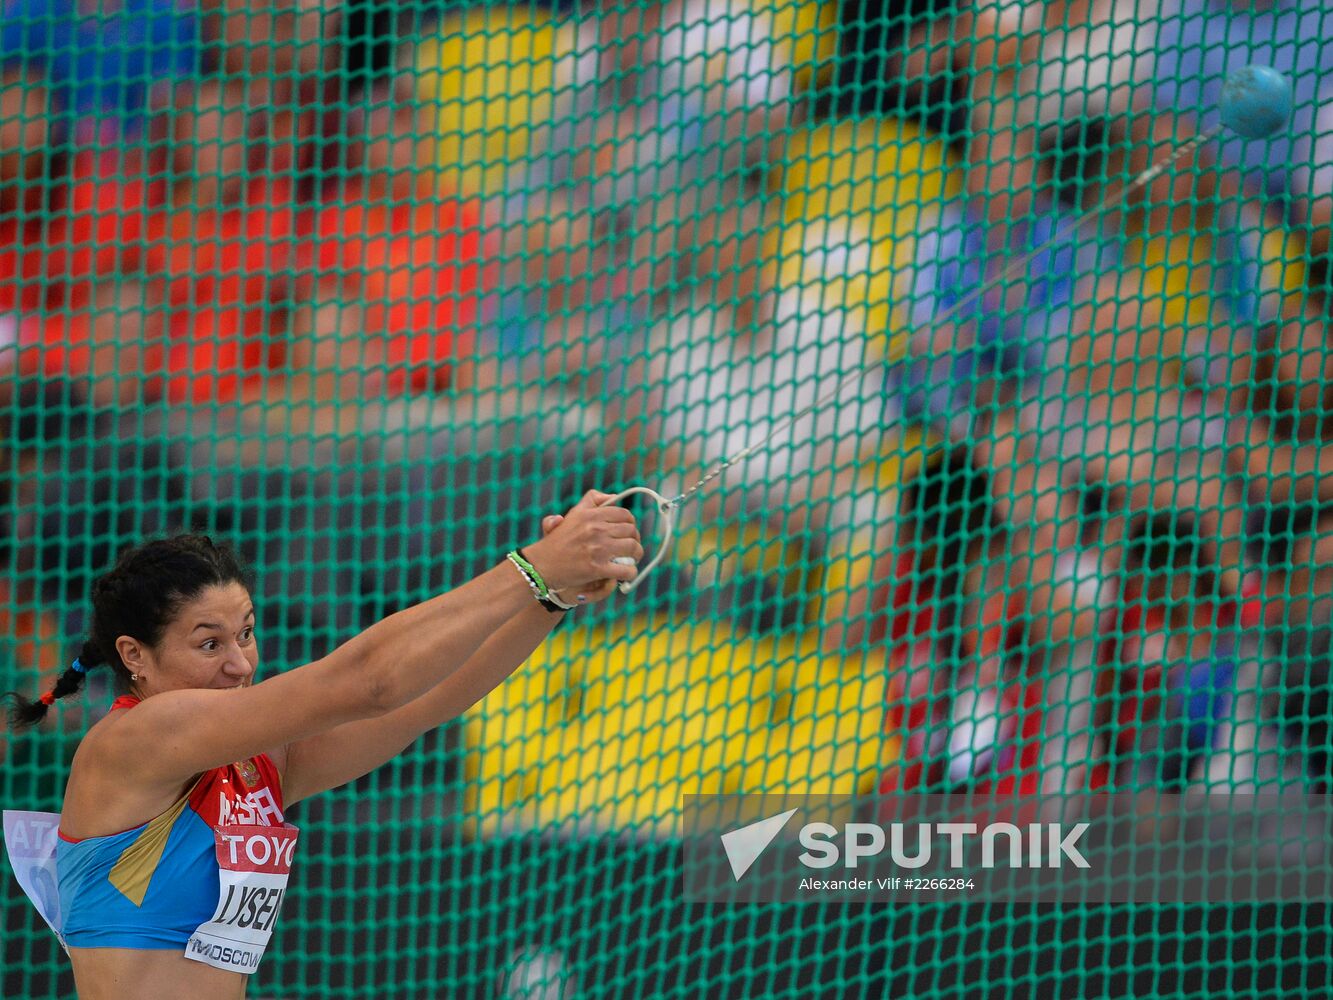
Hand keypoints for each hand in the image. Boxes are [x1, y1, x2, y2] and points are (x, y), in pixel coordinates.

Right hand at [522, 489, 642, 594]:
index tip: (628, 532)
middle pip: (631, 531)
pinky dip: (630, 573)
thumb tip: (613, 497)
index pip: (624, 515)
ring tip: (631, 560)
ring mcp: (597, 548)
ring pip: (632, 548)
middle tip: (631, 548)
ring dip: (636, 556)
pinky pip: (625, 569)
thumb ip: (591, 501)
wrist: (541, 565)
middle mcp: (595, 529)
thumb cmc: (558, 542)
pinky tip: (626, 574)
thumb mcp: (573, 515)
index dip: (630, 524)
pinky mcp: (597, 568)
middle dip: (635, 540)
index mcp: (590, 515)